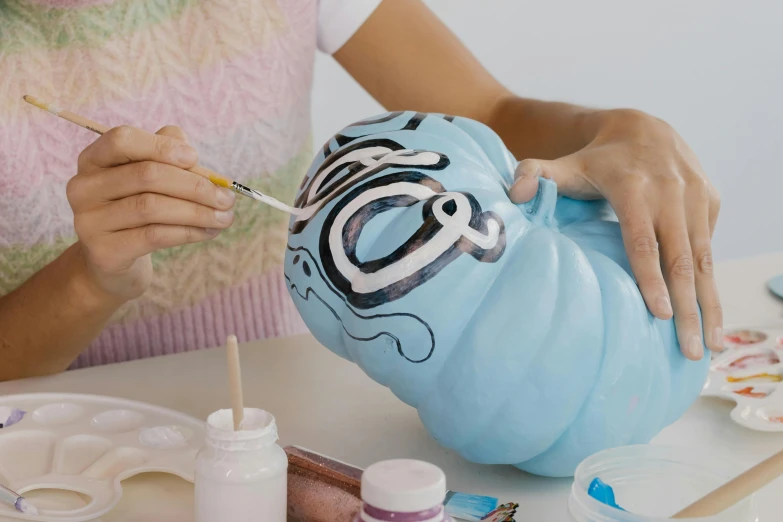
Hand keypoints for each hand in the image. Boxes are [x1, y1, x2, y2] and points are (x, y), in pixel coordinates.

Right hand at [67, 125, 235, 301]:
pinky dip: (188, 232)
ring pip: (152, 207)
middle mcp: (83, 187)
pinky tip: (208, 232)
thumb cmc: (138, 208)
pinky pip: (154, 236)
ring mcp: (89, 221)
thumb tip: (192, 155)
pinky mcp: (103, 251)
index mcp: (93, 159)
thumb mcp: (149, 178)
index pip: (122, 140)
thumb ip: (168, 156)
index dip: (161, 146)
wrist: (113, 261)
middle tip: (227, 198)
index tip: (195, 158)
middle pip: (146, 175)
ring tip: (225, 217)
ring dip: (198, 212)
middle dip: (195, 186)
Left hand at [509, 109, 721, 360]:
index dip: (650, 277)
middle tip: (689, 351)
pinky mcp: (712, 202)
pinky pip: (712, 249)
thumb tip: (513, 195)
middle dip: (688, 308)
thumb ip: (532, 176)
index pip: (642, 239)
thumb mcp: (562, 164)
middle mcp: (671, 192)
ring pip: (705, 259)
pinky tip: (711, 319)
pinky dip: (713, 286)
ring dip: (710, 304)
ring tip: (709, 346)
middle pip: (681, 259)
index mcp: (633, 187)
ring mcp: (696, 197)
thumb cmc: (595, 160)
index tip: (660, 314)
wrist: (643, 128)